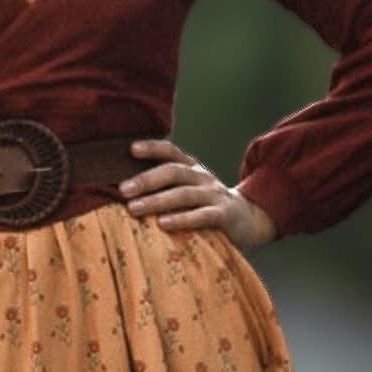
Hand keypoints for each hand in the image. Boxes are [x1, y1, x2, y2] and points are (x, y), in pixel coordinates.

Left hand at [118, 137, 278, 250]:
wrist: (248, 219)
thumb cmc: (205, 205)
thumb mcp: (187, 190)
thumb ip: (164, 187)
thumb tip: (122, 190)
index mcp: (191, 167)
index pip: (170, 152)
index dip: (152, 147)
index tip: (131, 149)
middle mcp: (202, 176)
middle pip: (173, 172)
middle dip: (146, 180)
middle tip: (123, 190)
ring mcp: (214, 194)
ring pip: (184, 194)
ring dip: (157, 200)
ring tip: (133, 209)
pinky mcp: (224, 215)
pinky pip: (202, 215)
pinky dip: (182, 219)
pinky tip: (163, 224)